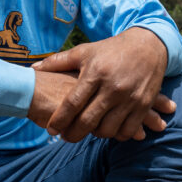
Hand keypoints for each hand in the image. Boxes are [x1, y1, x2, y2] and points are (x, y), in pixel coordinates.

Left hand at [31, 28, 175, 142]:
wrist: (149, 45)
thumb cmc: (112, 49)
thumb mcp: (85, 52)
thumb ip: (58, 61)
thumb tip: (33, 69)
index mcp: (95, 73)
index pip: (72, 103)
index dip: (59, 119)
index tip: (51, 129)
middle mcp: (112, 87)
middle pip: (88, 121)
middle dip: (73, 134)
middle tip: (65, 137)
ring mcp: (129, 97)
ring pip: (107, 129)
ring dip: (95, 134)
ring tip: (89, 130)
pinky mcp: (143, 104)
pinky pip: (128, 130)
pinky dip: (117, 135)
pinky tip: (109, 129)